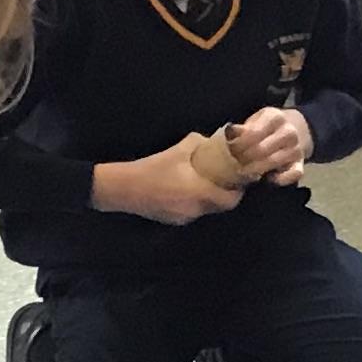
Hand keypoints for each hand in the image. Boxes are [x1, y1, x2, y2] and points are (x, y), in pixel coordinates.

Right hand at [91, 137, 248, 223]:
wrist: (124, 188)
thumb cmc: (153, 168)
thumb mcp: (178, 150)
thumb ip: (200, 144)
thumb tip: (213, 140)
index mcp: (200, 193)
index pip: (231, 200)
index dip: (238, 191)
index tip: (238, 178)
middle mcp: (196, 210)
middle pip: (219, 206)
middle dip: (224, 193)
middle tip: (222, 178)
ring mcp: (184, 218)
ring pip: (205, 209)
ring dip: (208, 198)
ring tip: (202, 182)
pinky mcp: (173, 221)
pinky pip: (191, 212)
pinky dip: (194, 202)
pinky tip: (184, 190)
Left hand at [226, 106, 312, 186]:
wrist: (297, 128)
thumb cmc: (268, 127)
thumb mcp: (256, 120)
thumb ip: (243, 128)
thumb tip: (231, 132)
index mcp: (275, 117)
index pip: (253, 133)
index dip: (238, 144)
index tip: (231, 149)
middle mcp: (288, 132)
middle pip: (261, 149)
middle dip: (244, 158)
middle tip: (235, 162)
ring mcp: (296, 148)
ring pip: (273, 162)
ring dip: (255, 169)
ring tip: (245, 171)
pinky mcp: (301, 164)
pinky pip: (293, 174)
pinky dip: (280, 179)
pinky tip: (269, 178)